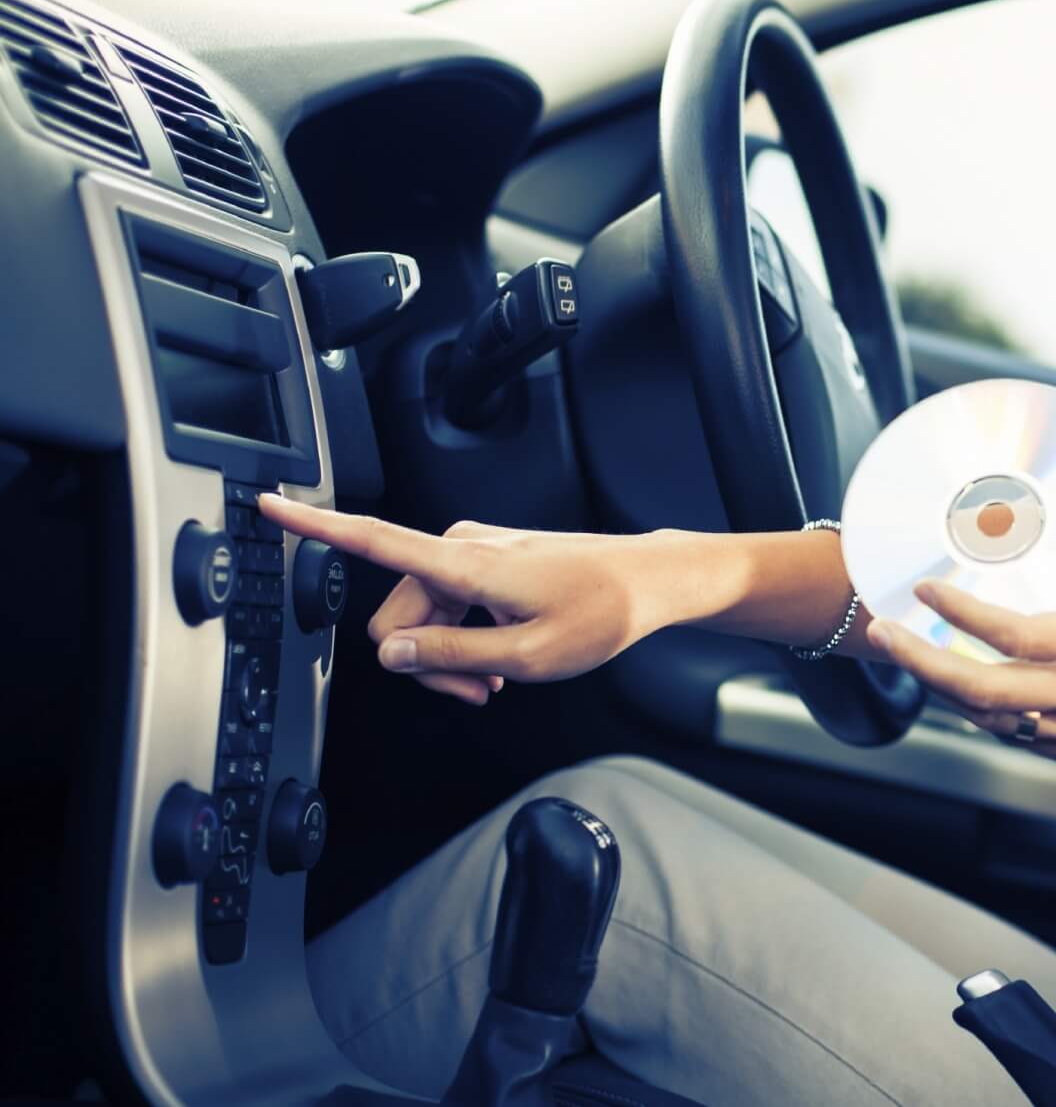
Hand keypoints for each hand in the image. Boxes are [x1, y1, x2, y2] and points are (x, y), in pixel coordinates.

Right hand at [258, 496, 682, 704]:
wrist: (649, 582)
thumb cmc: (602, 612)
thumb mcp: (527, 656)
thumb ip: (450, 655)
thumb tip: (389, 653)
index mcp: (464, 562)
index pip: (372, 538)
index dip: (314, 526)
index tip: (268, 504)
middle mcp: (461, 547)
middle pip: (396, 617)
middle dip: (426, 661)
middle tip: (480, 688)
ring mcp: (473, 552)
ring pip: (422, 619)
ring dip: (450, 656)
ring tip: (499, 677)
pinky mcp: (485, 562)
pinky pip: (447, 608)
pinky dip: (465, 639)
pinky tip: (500, 659)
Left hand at [862, 445, 1055, 806]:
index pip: (1018, 636)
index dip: (961, 612)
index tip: (925, 586)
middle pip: (984, 690)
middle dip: (923, 661)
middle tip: (884, 630)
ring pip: (996, 721)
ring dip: (947, 689)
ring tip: (914, 654)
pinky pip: (1024, 740)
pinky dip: (988, 716)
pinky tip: (971, 691)